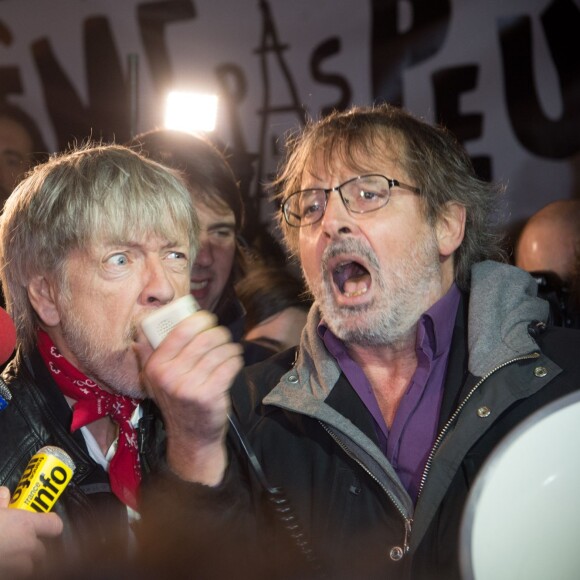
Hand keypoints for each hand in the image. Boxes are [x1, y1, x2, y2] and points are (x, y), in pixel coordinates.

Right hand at [0, 486, 62, 577]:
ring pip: (29, 568)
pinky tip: (3, 565)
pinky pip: (14, 575)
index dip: (50, 524)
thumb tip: (4, 494)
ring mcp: (16, 568)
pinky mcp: (7, 577)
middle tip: (18, 543)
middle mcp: (26, 547)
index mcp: (25, 525)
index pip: (54, 525)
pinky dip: (10, 571)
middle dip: (32, 548)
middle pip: (41, 550)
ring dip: (22, 564)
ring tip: (9, 556)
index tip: (43, 523)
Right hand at [137, 310, 243, 485]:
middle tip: (223, 337)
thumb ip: (149, 353)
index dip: (198, 320)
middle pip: (204, 338)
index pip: (180, 331)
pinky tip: (233, 363)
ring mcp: (189, 387)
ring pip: (220, 351)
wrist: (191, 437)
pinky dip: (235, 360)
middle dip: (219, 334)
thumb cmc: (177, 401)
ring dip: (230, 348)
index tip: (207, 319)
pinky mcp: (209, 395)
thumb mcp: (155, 379)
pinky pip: (230, 365)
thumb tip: (142, 327)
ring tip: (229, 351)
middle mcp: (169, 376)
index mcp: (155, 366)